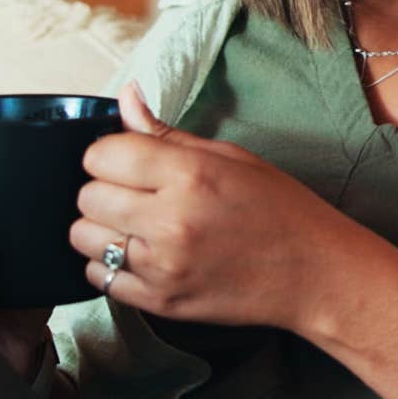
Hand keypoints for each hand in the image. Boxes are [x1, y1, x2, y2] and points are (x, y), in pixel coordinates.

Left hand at [70, 82, 361, 330]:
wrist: (315, 273)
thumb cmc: (280, 209)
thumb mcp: (232, 158)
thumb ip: (168, 134)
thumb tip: (126, 96)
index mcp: (192, 174)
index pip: (101, 154)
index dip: (110, 154)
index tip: (131, 161)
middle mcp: (171, 220)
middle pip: (86, 197)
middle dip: (104, 190)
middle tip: (137, 194)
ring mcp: (163, 266)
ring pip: (83, 238)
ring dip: (103, 228)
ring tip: (138, 226)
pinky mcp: (160, 302)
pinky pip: (99, 278)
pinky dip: (111, 265)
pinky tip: (143, 255)